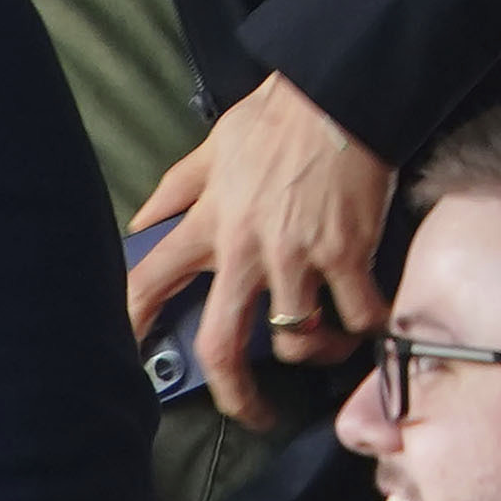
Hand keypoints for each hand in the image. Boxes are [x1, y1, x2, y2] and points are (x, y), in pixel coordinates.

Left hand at [129, 71, 393, 431]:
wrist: (341, 89)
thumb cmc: (281, 113)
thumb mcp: (214, 145)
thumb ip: (177, 188)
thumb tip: (143, 219)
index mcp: (210, 222)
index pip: (149, 283)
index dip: (131, 325)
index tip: (130, 356)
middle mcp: (247, 247)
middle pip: (222, 344)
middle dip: (233, 393)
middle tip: (249, 410)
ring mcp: (297, 255)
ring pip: (295, 339)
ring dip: (314, 353)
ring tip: (327, 344)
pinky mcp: (345, 251)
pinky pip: (357, 312)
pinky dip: (366, 327)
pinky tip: (369, 322)